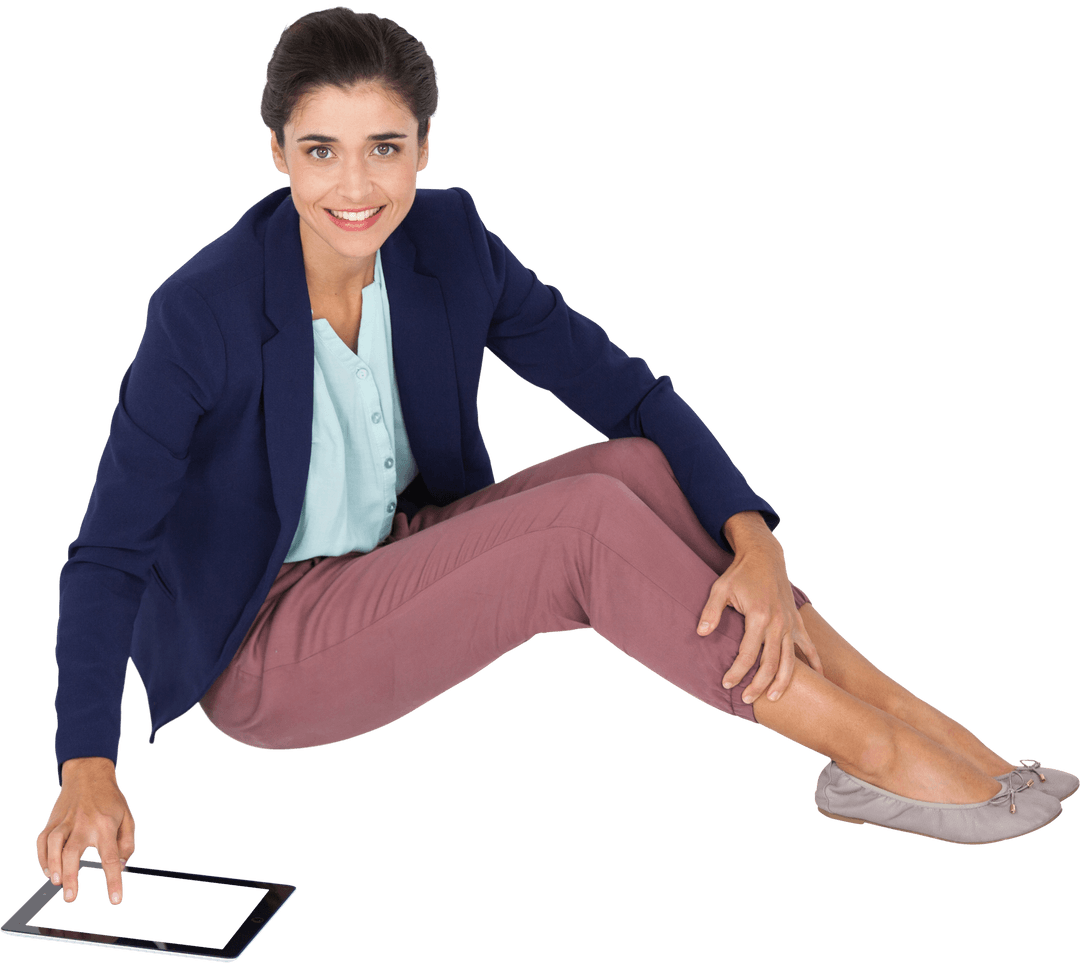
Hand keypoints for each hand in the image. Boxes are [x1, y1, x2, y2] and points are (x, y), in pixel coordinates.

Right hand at [37, 757, 136, 905]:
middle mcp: (84, 823)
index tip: (115, 901)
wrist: (89, 774)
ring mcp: (66, 821)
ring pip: (54, 845)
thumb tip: (121, 866)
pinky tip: (47, 870)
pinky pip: (43, 841)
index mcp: (106, 824)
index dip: (113, 881)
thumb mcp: (127, 817)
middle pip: (73, 852)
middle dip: (71, 876)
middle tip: (71, 898)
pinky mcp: (53, 821)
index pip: (111, 857)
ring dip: (52, 866)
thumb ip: (127, 843)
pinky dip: (42, 857)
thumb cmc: (110, 799)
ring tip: (56, 883)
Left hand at [696, 540, 823, 702]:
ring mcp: (790, 623)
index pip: (747, 653)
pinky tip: (818, 679)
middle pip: (770, 663)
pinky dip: (814, 663)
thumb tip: (700, 633)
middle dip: (758, 684)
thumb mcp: (720, 588)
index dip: (737, 672)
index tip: (727, 683)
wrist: (764, 557)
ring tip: (774, 698)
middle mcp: (778, 622)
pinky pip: (808, 646)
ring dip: (783, 681)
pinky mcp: (797, 622)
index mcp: (758, 616)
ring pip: (790, 660)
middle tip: (747, 700)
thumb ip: (711, 611)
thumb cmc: (740, 574)